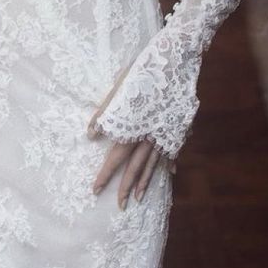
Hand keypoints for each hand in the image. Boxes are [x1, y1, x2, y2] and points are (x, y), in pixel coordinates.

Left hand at [87, 67, 175, 209]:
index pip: (115, 158)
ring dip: (145, 181)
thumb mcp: (117, 90)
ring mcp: (165, 133)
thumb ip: (103, 114)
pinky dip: (170, 161)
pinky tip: (171, 172)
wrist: (174, 62)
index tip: (95, 191)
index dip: (105, 175)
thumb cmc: (141, 73)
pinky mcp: (177, 127)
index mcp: (132, 128)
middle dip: (125, 187)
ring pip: (154, 163)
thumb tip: (89, 135)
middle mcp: (149, 136)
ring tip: (139, 198)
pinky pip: (172, 149)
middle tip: (120, 206)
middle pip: (135, 167)